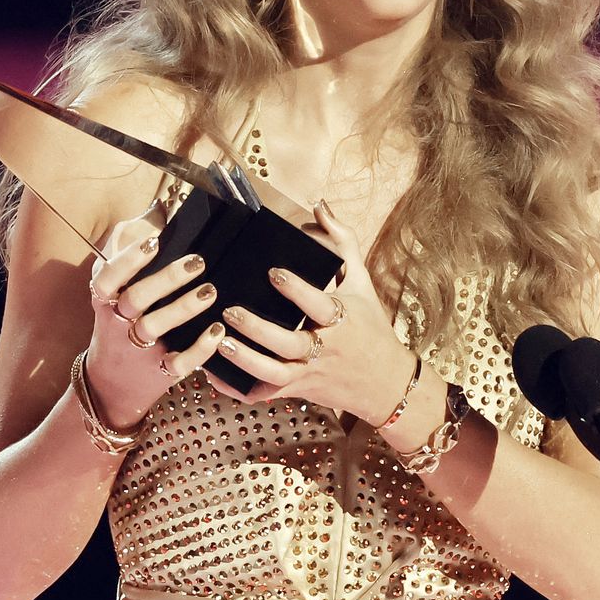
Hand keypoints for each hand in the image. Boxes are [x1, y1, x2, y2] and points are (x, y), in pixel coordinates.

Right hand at [83, 211, 224, 427]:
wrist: (110, 387)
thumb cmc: (117, 325)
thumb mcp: (113, 292)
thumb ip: (130, 251)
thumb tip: (157, 208)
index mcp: (105, 302)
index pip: (108, 278)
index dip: (127, 260)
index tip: (153, 242)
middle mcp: (118, 325)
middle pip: (137, 299)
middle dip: (166, 279)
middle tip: (198, 261)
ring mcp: (138, 350)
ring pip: (156, 327)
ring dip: (184, 308)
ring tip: (210, 290)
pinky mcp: (160, 372)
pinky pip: (180, 362)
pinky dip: (199, 348)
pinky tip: (218, 331)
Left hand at [211, 200, 415, 422]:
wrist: (385, 383)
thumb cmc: (370, 326)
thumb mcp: (362, 282)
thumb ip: (342, 241)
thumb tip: (320, 205)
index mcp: (342, 320)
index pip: (319, 305)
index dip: (296, 290)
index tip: (273, 272)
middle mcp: (325, 349)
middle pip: (290, 344)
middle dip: (258, 330)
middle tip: (229, 309)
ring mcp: (309, 373)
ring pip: (274, 374)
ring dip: (245, 360)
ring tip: (219, 341)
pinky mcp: (298, 390)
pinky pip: (265, 394)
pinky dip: (239, 389)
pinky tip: (214, 374)